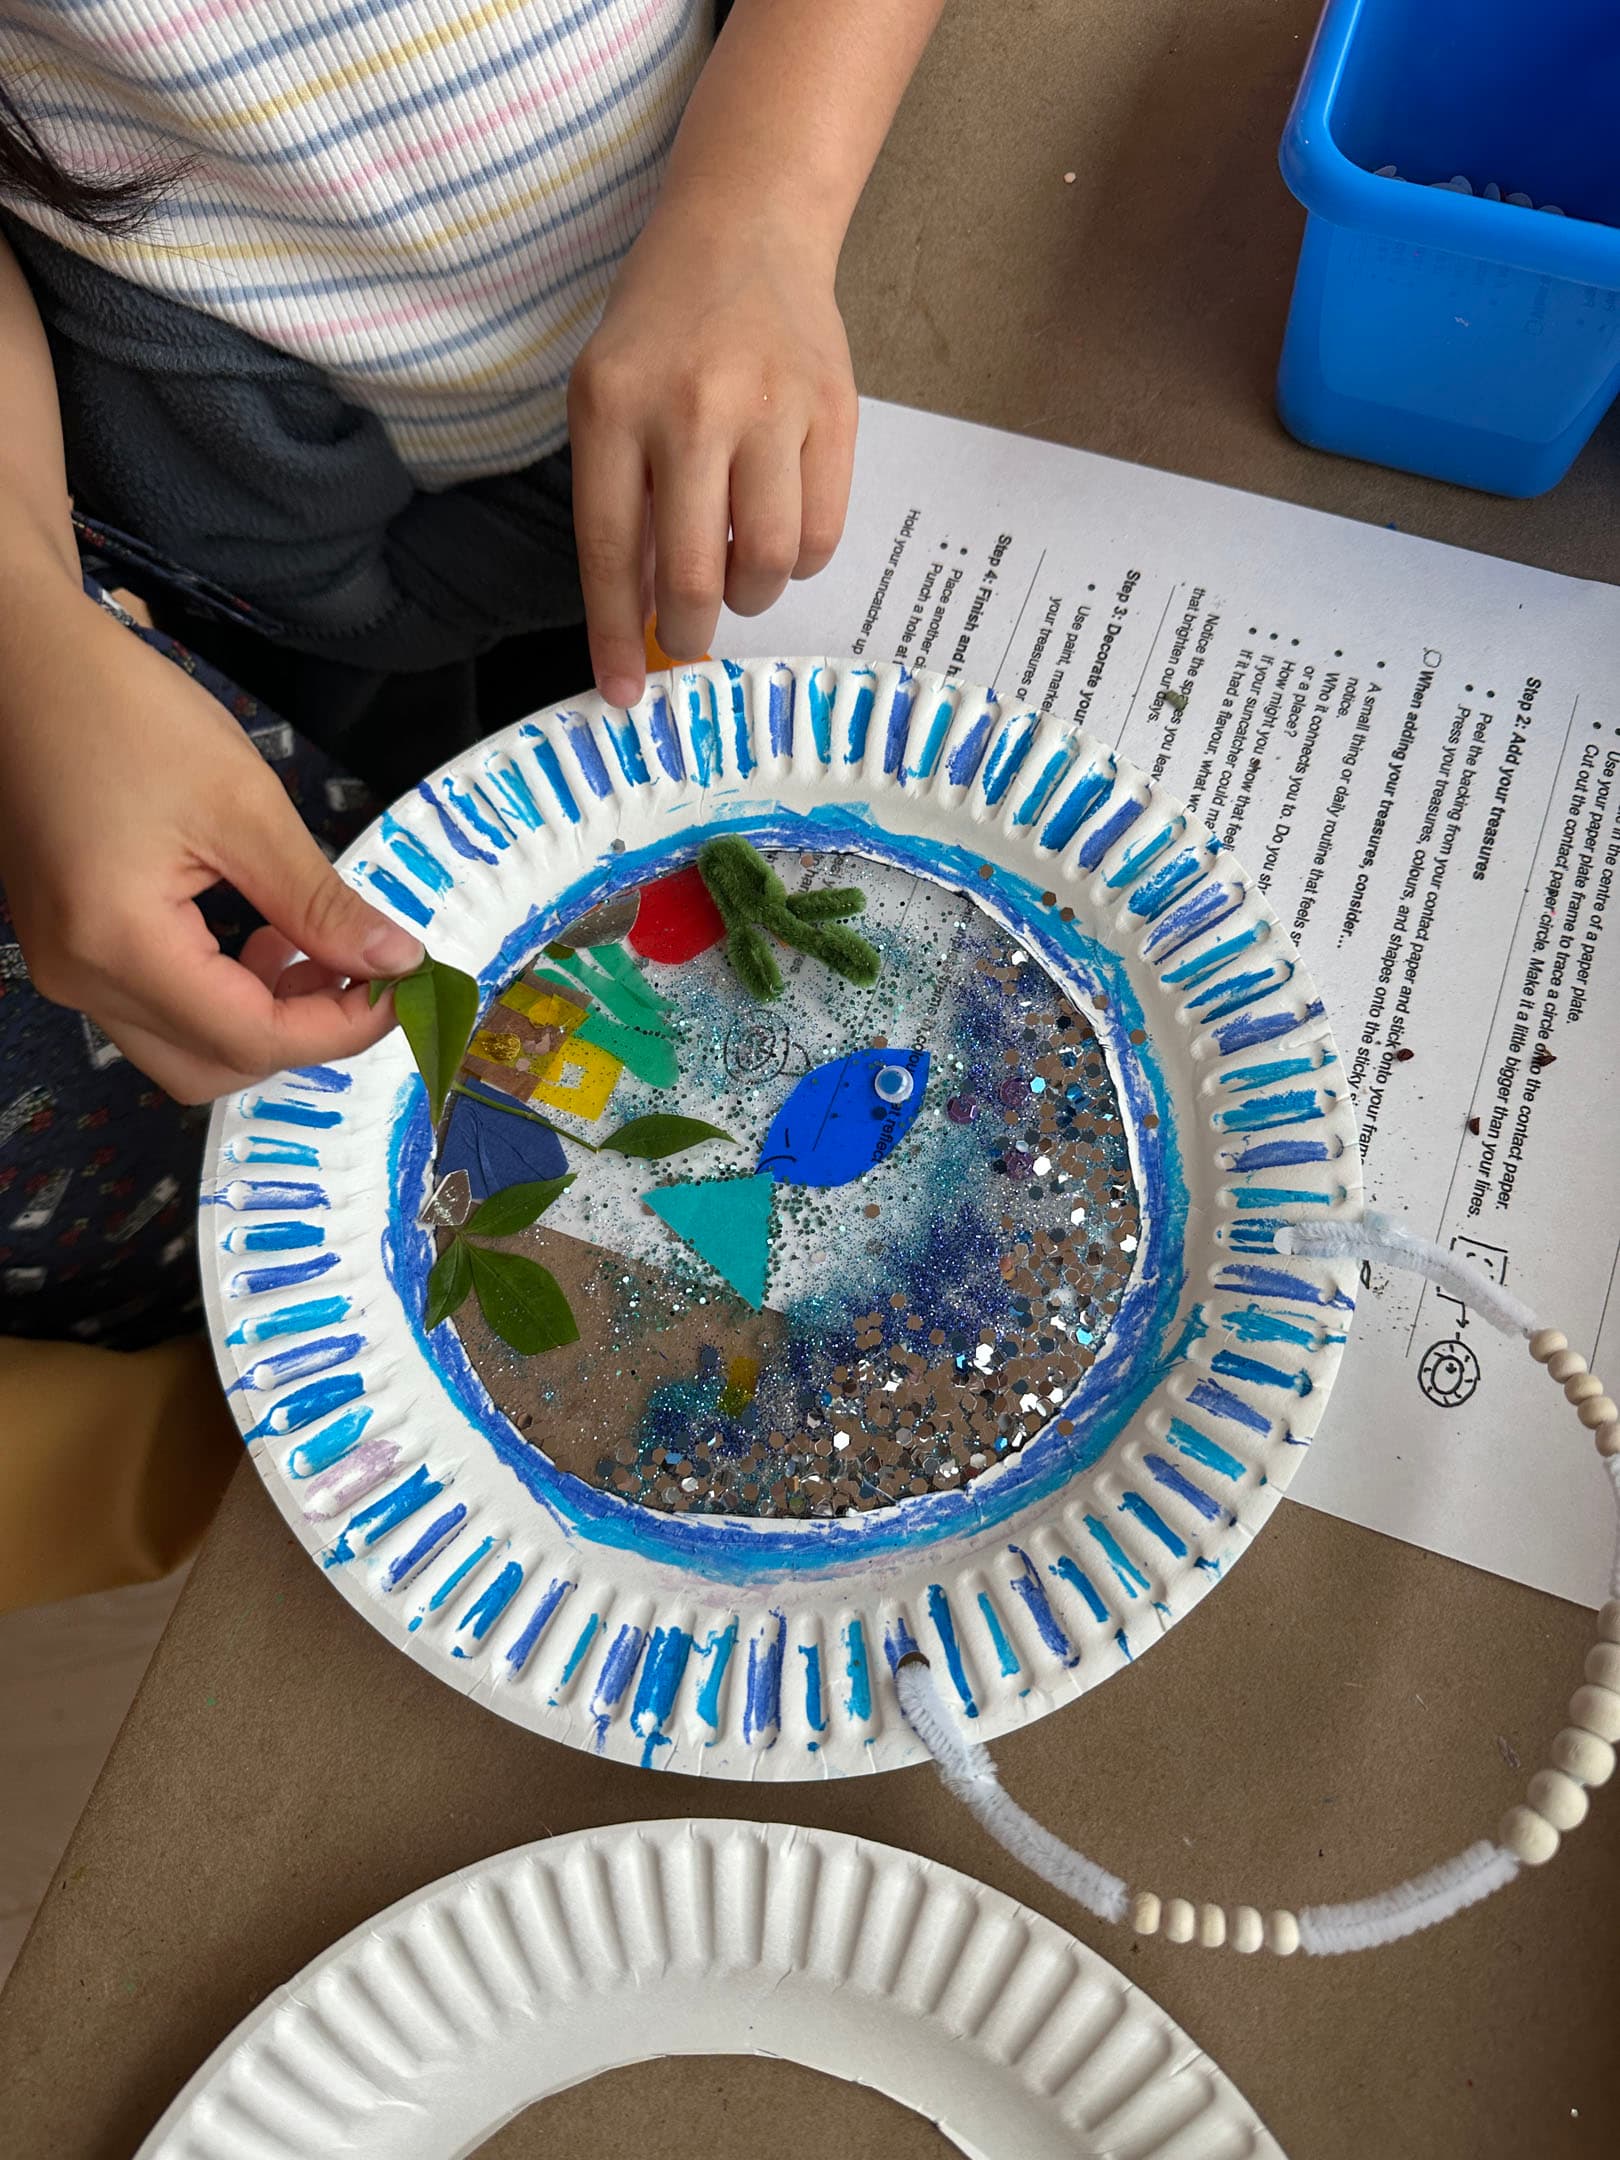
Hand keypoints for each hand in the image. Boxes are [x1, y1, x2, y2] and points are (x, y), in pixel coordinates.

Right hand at [0, 580, 422, 1101]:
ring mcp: (66, 967)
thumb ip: (319, 903)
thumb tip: (395, 963)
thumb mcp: (244, 806)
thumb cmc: (122, 713)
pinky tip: (261, 938)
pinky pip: (154, 1009)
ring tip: (310, 947)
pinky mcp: (69, 948)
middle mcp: (80, 977)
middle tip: (363, 972)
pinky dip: (219, 996)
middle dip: (301, 1033)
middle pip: (214, 1065)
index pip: (250, 1037)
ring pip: (184, 1049)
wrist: (22, 664)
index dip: (339, 1028)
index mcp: (117, 944)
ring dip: (261, 1019)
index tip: (401, 988)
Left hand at [568, 183, 857, 707]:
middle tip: (690, 635)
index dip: (615, 636)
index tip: (622, 695)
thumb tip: (642, 616)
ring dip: (751, 594)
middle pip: (698, 572)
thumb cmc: (664, 329)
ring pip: (769, 561)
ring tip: (738, 570)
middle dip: (692, 630)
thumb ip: (620, 503)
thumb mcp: (608, 399)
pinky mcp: (833, 412)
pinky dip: (799, 559)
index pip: (612, 551)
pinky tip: (777, 532)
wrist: (746, 229)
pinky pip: (821, 532)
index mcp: (614, 406)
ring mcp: (770, 407)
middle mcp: (692, 406)